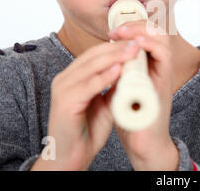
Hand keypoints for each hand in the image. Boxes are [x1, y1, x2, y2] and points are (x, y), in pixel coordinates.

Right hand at [34, 39, 140, 169]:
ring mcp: (62, 90)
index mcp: (72, 77)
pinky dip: (104, 77)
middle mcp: (64, 79)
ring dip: (114, 57)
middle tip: (137, 42)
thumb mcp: (105, 102)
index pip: (95, 53)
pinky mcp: (65, 103)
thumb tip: (131, 68)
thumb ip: (113, 85)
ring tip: (133, 50)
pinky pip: (87, 85)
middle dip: (117, 47)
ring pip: (91, 66)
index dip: (116, 46)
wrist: (70, 157)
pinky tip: (120, 70)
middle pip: (93, 55)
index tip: (136, 41)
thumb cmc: (87, 130)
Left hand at [107, 20, 178, 170]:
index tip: (114, 31)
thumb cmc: (133, 117)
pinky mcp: (163, 87)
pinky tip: (135, 48)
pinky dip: (150, 48)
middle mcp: (161, 70)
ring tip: (123, 34)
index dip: (135, 27)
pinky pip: (163, 59)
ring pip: (163, 42)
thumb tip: (109, 53)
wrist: (143, 144)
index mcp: (152, 68)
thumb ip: (123, 70)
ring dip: (142, 33)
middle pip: (160, 33)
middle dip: (138, 25)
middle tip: (118, 30)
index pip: (151, 36)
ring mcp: (164, 77)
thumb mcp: (126, 87)